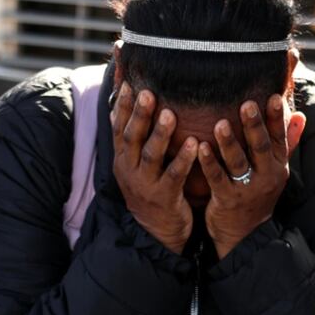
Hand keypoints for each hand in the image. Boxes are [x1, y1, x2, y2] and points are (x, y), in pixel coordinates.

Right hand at [112, 83, 198, 254]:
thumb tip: (120, 103)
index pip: (118, 127)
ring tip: (170, 113)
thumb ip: (132, 137)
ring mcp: (145, 184)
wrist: (155, 232)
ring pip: (151, 155)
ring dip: (160, 133)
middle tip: (148, 92)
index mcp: (122, 158)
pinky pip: (174, 176)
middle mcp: (129, 169)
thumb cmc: (150, 188)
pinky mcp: (164, 198)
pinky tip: (196, 144)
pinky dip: (184, 159)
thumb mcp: (134, 164)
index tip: (128, 83)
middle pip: (131, 137)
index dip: (122, 105)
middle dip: (139, 114)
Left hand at [198, 95, 291, 258]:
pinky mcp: (227, 199)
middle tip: (246, 104)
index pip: (279, 138)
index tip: (273, 97)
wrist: (245, 233)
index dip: (277, 118)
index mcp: (278, 165)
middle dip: (254, 125)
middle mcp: (266, 176)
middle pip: (260, 147)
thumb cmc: (259, 193)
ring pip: (238, 162)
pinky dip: (209, 162)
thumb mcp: (277, 169)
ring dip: (229, 142)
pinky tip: (200, 146)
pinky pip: (217, 178)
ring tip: (220, 123)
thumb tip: (301, 116)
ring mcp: (247, 189)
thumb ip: (287, 142)